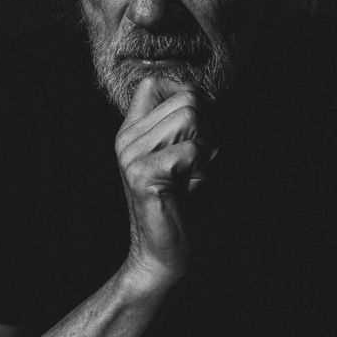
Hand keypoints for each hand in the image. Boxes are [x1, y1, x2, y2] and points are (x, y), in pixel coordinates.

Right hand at [115, 77, 217, 284]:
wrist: (165, 254)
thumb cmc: (184, 205)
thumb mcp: (186, 155)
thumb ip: (189, 123)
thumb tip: (208, 94)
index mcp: (133, 130)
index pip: (156, 82)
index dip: (189, 96)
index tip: (198, 131)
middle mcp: (127, 139)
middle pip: (186, 97)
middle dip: (209, 128)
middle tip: (198, 164)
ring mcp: (130, 156)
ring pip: (190, 117)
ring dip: (207, 148)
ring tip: (192, 175)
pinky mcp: (142, 175)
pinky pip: (191, 151)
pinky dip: (202, 171)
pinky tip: (188, 190)